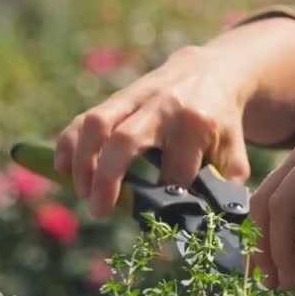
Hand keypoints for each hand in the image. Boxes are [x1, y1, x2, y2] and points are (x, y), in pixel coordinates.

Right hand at [55, 46, 253, 217]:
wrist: (213, 72)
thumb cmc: (222, 123)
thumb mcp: (234, 153)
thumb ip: (225, 188)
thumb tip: (211, 223)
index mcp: (197, 126)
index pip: (174, 173)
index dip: (164, 202)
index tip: (157, 221)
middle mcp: (165, 108)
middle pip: (126, 141)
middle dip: (108, 179)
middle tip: (99, 210)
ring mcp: (139, 98)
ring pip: (99, 124)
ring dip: (82, 161)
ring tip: (82, 193)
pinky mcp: (121, 95)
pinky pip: (87, 115)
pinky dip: (69, 140)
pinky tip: (60, 166)